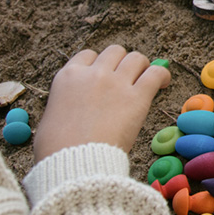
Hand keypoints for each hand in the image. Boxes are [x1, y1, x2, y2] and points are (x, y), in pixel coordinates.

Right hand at [33, 46, 170, 161]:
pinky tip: (163, 84)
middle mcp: (93, 73)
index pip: (88, 55)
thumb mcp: (51, 117)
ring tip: (145, 80)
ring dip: (142, 67)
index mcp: (68, 76)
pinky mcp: (137, 96)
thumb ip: (65, 103)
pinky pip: (156, 73)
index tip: (105, 75)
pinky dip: (162, 75)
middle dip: (122, 62)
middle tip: (127, 78)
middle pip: (115, 52)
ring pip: (137, 58)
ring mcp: (116, 83)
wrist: (75, 163)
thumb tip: (72, 108)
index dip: (99, 63)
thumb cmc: (57, 150)